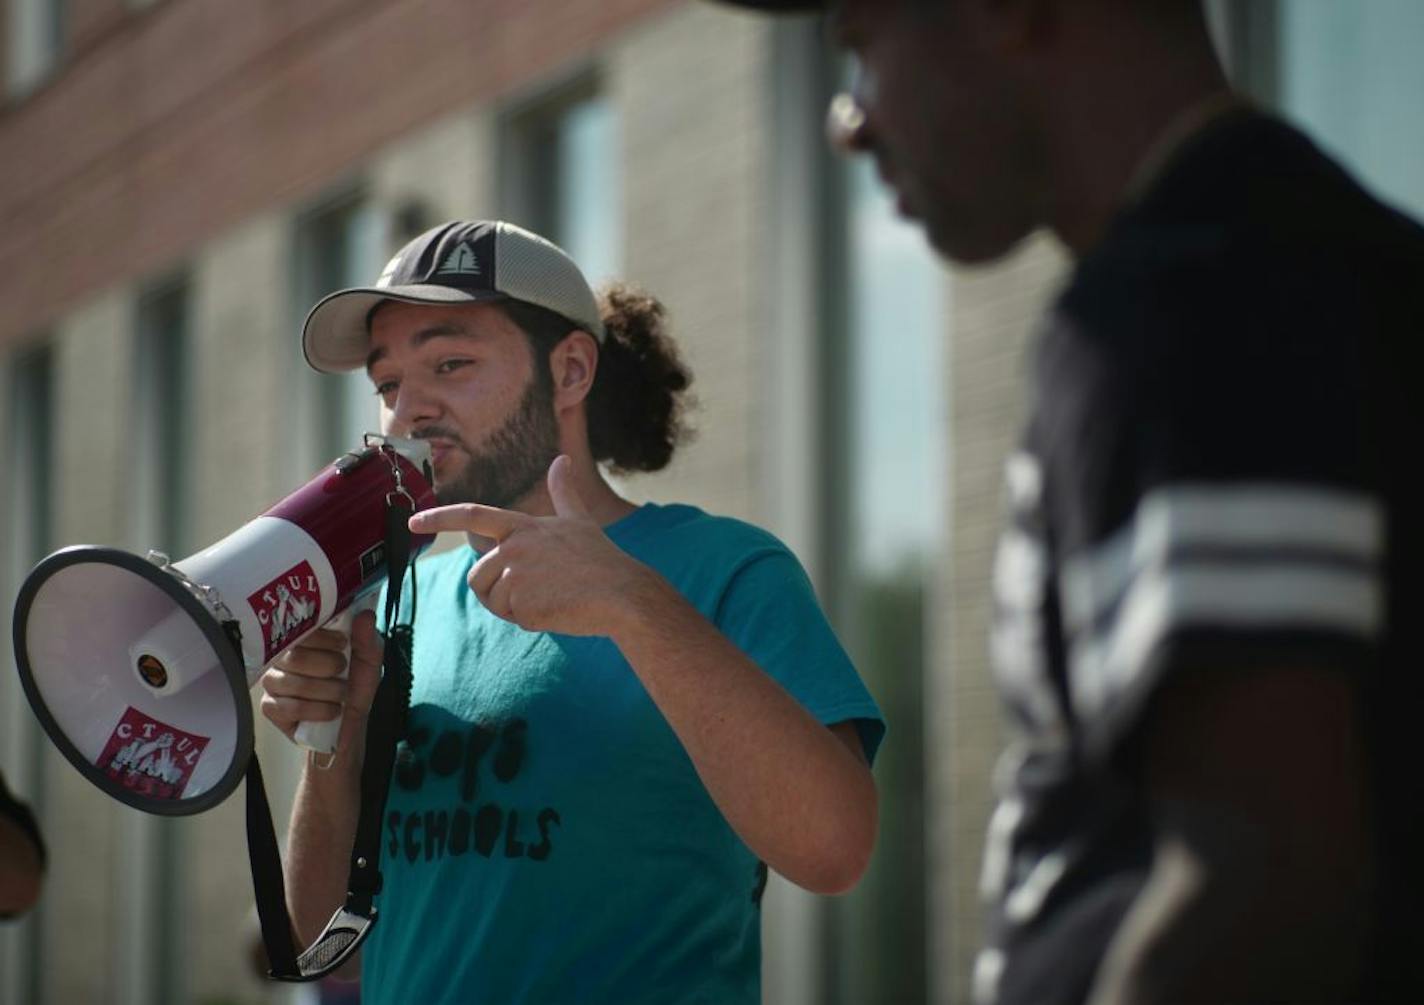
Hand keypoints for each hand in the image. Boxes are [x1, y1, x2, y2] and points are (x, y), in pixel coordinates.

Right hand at [259, 609, 382, 758]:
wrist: (350, 725)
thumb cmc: (355, 686)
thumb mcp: (369, 660)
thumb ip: (367, 638)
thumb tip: (366, 615)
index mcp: (303, 639)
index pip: (300, 628)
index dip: (324, 638)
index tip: (343, 645)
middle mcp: (281, 657)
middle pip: (296, 657)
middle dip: (329, 667)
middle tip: (342, 673)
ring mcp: (272, 682)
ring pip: (295, 683)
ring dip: (328, 692)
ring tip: (340, 695)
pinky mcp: (269, 708)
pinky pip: (290, 707)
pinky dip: (318, 710)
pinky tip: (330, 711)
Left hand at [408, 455, 655, 635]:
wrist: (622, 594)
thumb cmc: (602, 560)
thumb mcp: (579, 520)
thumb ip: (563, 492)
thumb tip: (562, 459)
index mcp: (522, 525)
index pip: (472, 515)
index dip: (439, 518)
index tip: (413, 522)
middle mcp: (514, 545)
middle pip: (478, 575)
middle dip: (498, 590)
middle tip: (540, 590)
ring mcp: (516, 573)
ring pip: (492, 599)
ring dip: (514, 606)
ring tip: (550, 597)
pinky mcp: (521, 601)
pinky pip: (511, 617)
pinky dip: (530, 620)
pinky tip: (556, 609)